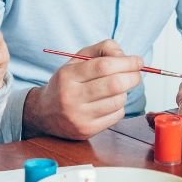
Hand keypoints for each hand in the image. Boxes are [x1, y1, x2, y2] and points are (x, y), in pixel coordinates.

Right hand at [24, 40, 144, 139]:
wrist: (43, 113)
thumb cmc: (66, 83)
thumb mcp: (77, 60)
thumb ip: (102, 50)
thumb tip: (126, 56)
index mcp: (68, 76)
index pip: (104, 66)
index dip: (126, 62)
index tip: (138, 61)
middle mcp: (71, 97)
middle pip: (115, 84)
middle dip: (133, 76)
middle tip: (136, 73)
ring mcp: (79, 116)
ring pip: (118, 101)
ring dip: (125, 92)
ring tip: (117, 89)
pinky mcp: (87, 130)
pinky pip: (116, 116)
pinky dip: (119, 106)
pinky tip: (109, 102)